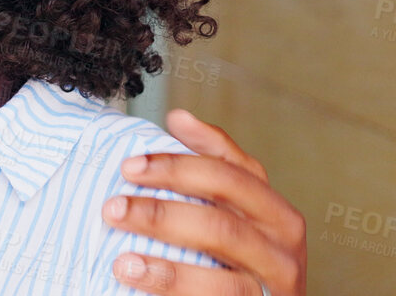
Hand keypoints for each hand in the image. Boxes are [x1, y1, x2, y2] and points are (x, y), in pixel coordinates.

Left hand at [103, 109, 306, 295]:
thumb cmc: (246, 262)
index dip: (178, 164)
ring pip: (220, 251)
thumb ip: (215, 166)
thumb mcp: (240, 215)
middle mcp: (282, 244)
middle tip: (114, 207)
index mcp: (275, 211)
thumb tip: (179, 117)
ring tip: (120, 256)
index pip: (229, 173)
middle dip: (161, 209)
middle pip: (220, 216)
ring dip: (164, 251)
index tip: (130, 165)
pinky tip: (135, 275)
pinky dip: (170, 281)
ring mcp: (274, 280)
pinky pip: (214, 291)